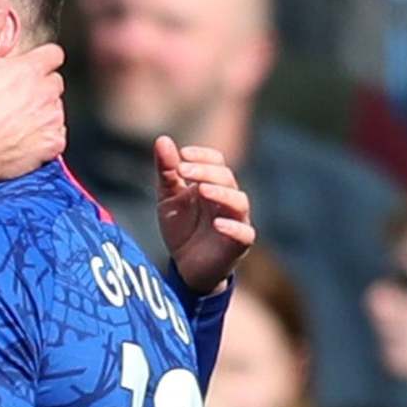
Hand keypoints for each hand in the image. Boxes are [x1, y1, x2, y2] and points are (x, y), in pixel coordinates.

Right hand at [0, 0, 65, 205]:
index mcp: (30, 69)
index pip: (53, 54)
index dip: (39, 60)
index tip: (23, 70)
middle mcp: (47, 93)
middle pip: (54, 82)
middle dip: (39, 86)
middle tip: (14, 97)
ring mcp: (51, 120)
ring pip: (56, 108)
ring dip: (41, 111)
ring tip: (14, 119)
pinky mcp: (52, 145)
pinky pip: (57, 135)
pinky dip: (44, 137)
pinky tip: (22, 138)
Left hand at [155, 138, 254, 294]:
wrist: (185, 267)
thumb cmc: (181, 228)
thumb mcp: (168, 199)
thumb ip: (167, 171)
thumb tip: (162, 139)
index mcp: (213, 185)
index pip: (217, 161)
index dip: (203, 155)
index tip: (182, 155)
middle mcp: (228, 200)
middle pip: (227, 178)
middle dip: (205, 172)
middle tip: (183, 171)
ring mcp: (236, 221)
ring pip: (239, 201)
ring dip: (222, 193)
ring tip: (201, 190)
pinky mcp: (238, 245)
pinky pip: (244, 233)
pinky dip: (233, 227)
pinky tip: (218, 224)